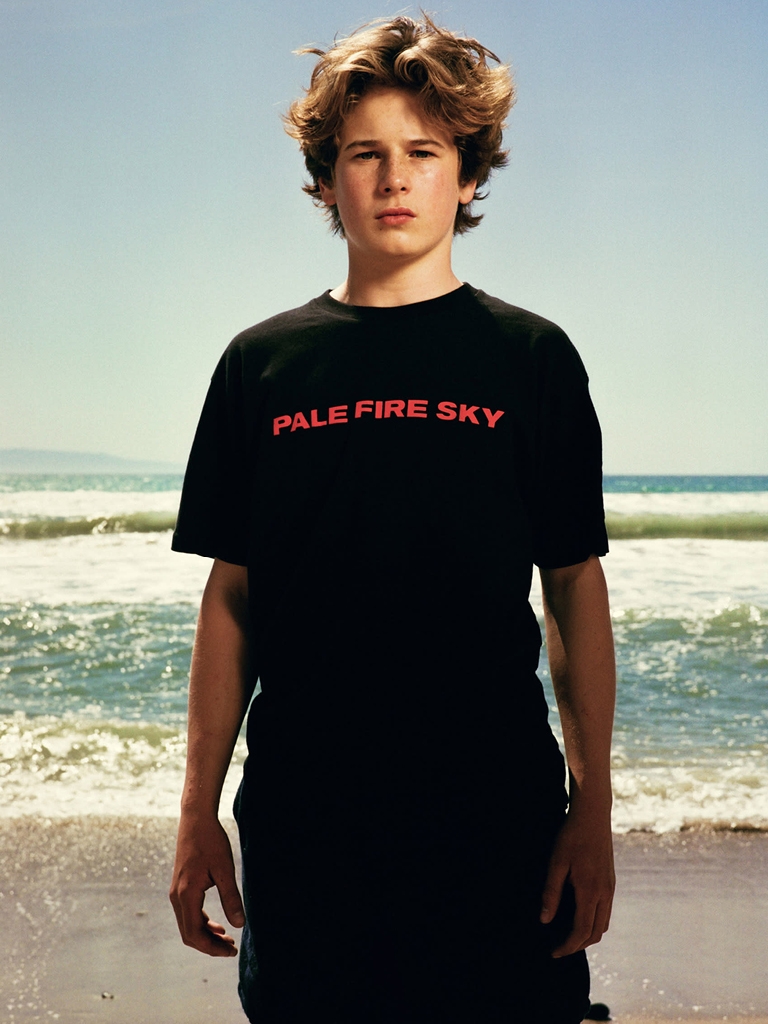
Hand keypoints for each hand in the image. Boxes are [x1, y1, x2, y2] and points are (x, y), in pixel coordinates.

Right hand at [169, 814, 244, 956]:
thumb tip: (239, 925)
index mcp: (186, 895)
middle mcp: (176, 897)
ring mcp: (176, 892)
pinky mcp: (180, 887)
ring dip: (206, 935)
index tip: (231, 951)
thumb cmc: (211, 841)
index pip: (195, 934)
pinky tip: (218, 925)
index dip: (212, 948)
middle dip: (210, 945)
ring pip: (188, 925)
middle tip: (232, 949)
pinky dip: (202, 923)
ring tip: (228, 939)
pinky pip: (188, 913)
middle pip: (189, 934)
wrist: (196, 820)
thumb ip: (231, 897)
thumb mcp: (225, 869)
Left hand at [539, 810, 614, 957]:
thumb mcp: (556, 862)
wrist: (593, 815)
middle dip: (578, 945)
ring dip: (588, 935)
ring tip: (567, 935)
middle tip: (558, 947)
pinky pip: (606, 911)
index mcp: (591, 891)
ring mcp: (610, 887)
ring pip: (604, 923)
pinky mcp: (611, 881)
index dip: (568, 946)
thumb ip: (551, 893)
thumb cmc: (571, 836)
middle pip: (596, 933)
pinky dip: (594, 922)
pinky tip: (579, 916)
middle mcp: (605, 893)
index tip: (553, 952)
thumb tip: (545, 920)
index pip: (582, 931)